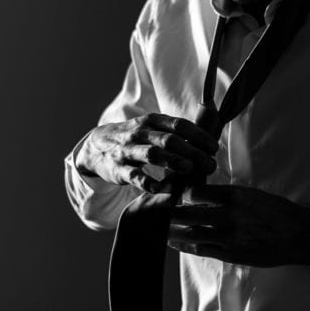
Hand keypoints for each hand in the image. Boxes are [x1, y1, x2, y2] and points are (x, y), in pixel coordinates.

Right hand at [75, 113, 217, 192]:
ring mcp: (128, 151)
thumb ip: (176, 129)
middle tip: (210, 164)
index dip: (198, 135)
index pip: (179, 125)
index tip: (214, 147)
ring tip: (189, 169)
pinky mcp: (118, 169)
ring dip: (171, 161)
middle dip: (191, 151)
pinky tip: (160, 189)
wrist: (95, 146)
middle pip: (169, 140)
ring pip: (152, 154)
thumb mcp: (151, 126)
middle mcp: (140, 133)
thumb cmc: (134, 138)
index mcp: (151, 121)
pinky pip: (133, 176)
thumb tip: (209, 129)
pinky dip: (147, 182)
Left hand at [168, 184, 309, 267]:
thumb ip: (225, 194)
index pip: (195, 192)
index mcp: (234, 195)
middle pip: (187, 213)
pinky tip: (174, 241)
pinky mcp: (230, 254)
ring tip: (158, 227)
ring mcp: (228, 237)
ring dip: (172, 230)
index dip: (180, 192)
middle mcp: (229, 216)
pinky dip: (185, 245)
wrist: (298, 235)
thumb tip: (197, 193)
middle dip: (168, 212)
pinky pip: (200, 249)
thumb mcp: (251, 193)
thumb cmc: (274, 211)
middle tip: (155, 209)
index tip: (170, 192)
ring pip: (190, 232)